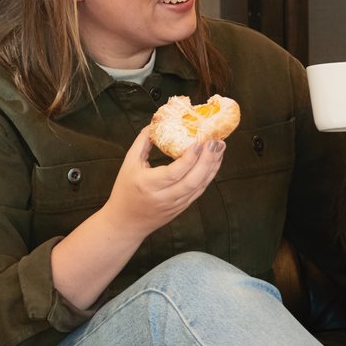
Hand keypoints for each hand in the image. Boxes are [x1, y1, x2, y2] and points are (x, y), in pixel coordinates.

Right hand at [105, 126, 224, 239]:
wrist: (126, 222)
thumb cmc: (125, 190)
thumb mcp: (129, 164)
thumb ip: (142, 142)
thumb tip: (155, 122)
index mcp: (148, 184)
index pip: (174, 173)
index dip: (189, 158)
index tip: (198, 142)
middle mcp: (163, 197)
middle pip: (192, 181)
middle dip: (207, 161)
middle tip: (216, 142)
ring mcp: (175, 204)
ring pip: (199, 186)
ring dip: (212, 167)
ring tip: (220, 148)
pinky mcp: (182, 208)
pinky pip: (199, 191)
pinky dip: (208, 176)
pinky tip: (214, 162)